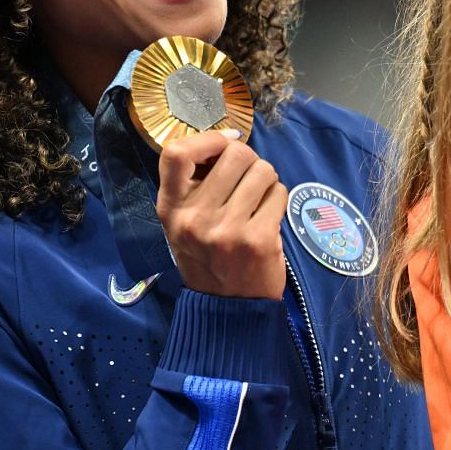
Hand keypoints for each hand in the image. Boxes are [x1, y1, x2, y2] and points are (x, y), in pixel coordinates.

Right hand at [154, 130, 288, 300]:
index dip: (206, 139)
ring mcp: (227, 230)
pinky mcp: (258, 240)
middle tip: (247, 182)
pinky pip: (279, 193)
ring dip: (266, 180)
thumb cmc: (207, 258)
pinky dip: (278, 199)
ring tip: (258, 201)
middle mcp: (194, 218)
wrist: (227, 310)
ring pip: (263, 170)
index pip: (175, 153)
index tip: (224, 145)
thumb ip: (195, 184)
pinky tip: (268, 217)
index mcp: (171, 209)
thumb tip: (229, 141)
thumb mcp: (184, 222)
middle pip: (234, 154)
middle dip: (249, 161)